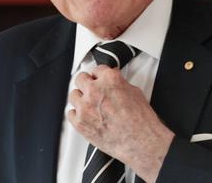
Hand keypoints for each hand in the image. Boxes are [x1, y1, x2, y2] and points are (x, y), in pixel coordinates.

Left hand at [67, 65, 174, 182]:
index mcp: (109, 80)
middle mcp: (94, 91)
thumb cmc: (140, 120)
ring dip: (80, 98)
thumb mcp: (134, 93)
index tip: (99, 79)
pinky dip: (77, 114)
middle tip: (92, 89)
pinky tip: (85, 116)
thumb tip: (115, 84)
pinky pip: (70, 113)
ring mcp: (85, 107)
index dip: (99, 75)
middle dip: (87, 83)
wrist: (139, 141)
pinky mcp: (80, 122)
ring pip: (73, 95)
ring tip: (89, 105)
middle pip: (80, 79)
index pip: (97, 69)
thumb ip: (119, 84)